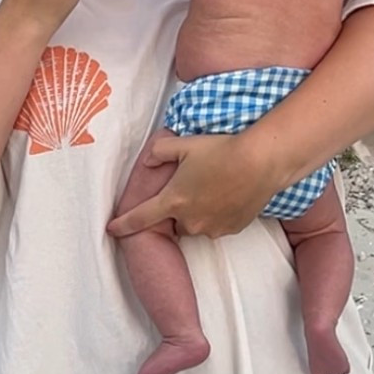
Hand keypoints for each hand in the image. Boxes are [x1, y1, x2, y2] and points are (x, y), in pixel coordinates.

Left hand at [108, 131, 271, 240]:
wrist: (261, 162)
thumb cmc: (221, 151)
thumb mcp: (183, 144)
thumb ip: (158, 152)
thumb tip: (148, 161)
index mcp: (173, 200)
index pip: (140, 218)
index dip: (123, 225)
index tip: (112, 229)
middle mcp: (190, 220)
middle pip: (175, 222)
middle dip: (179, 208)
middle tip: (193, 186)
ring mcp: (212, 228)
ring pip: (197, 224)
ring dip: (199, 212)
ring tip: (215, 186)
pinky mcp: (231, 229)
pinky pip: (217, 225)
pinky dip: (218, 214)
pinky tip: (229, 194)